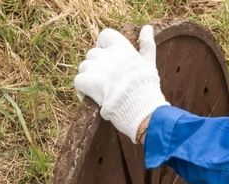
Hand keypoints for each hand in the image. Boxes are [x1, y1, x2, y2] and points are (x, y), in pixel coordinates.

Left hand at [74, 26, 167, 142]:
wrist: (142, 111)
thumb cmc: (147, 90)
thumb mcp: (150, 64)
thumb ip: (147, 45)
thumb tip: (147, 27)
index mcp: (124, 49)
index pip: (105, 35)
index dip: (103, 46)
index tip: (109, 59)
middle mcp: (109, 55)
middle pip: (93, 54)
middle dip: (97, 67)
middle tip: (107, 83)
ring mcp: (97, 68)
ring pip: (84, 68)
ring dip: (90, 79)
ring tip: (102, 92)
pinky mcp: (88, 82)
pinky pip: (78, 81)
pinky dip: (83, 91)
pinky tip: (94, 99)